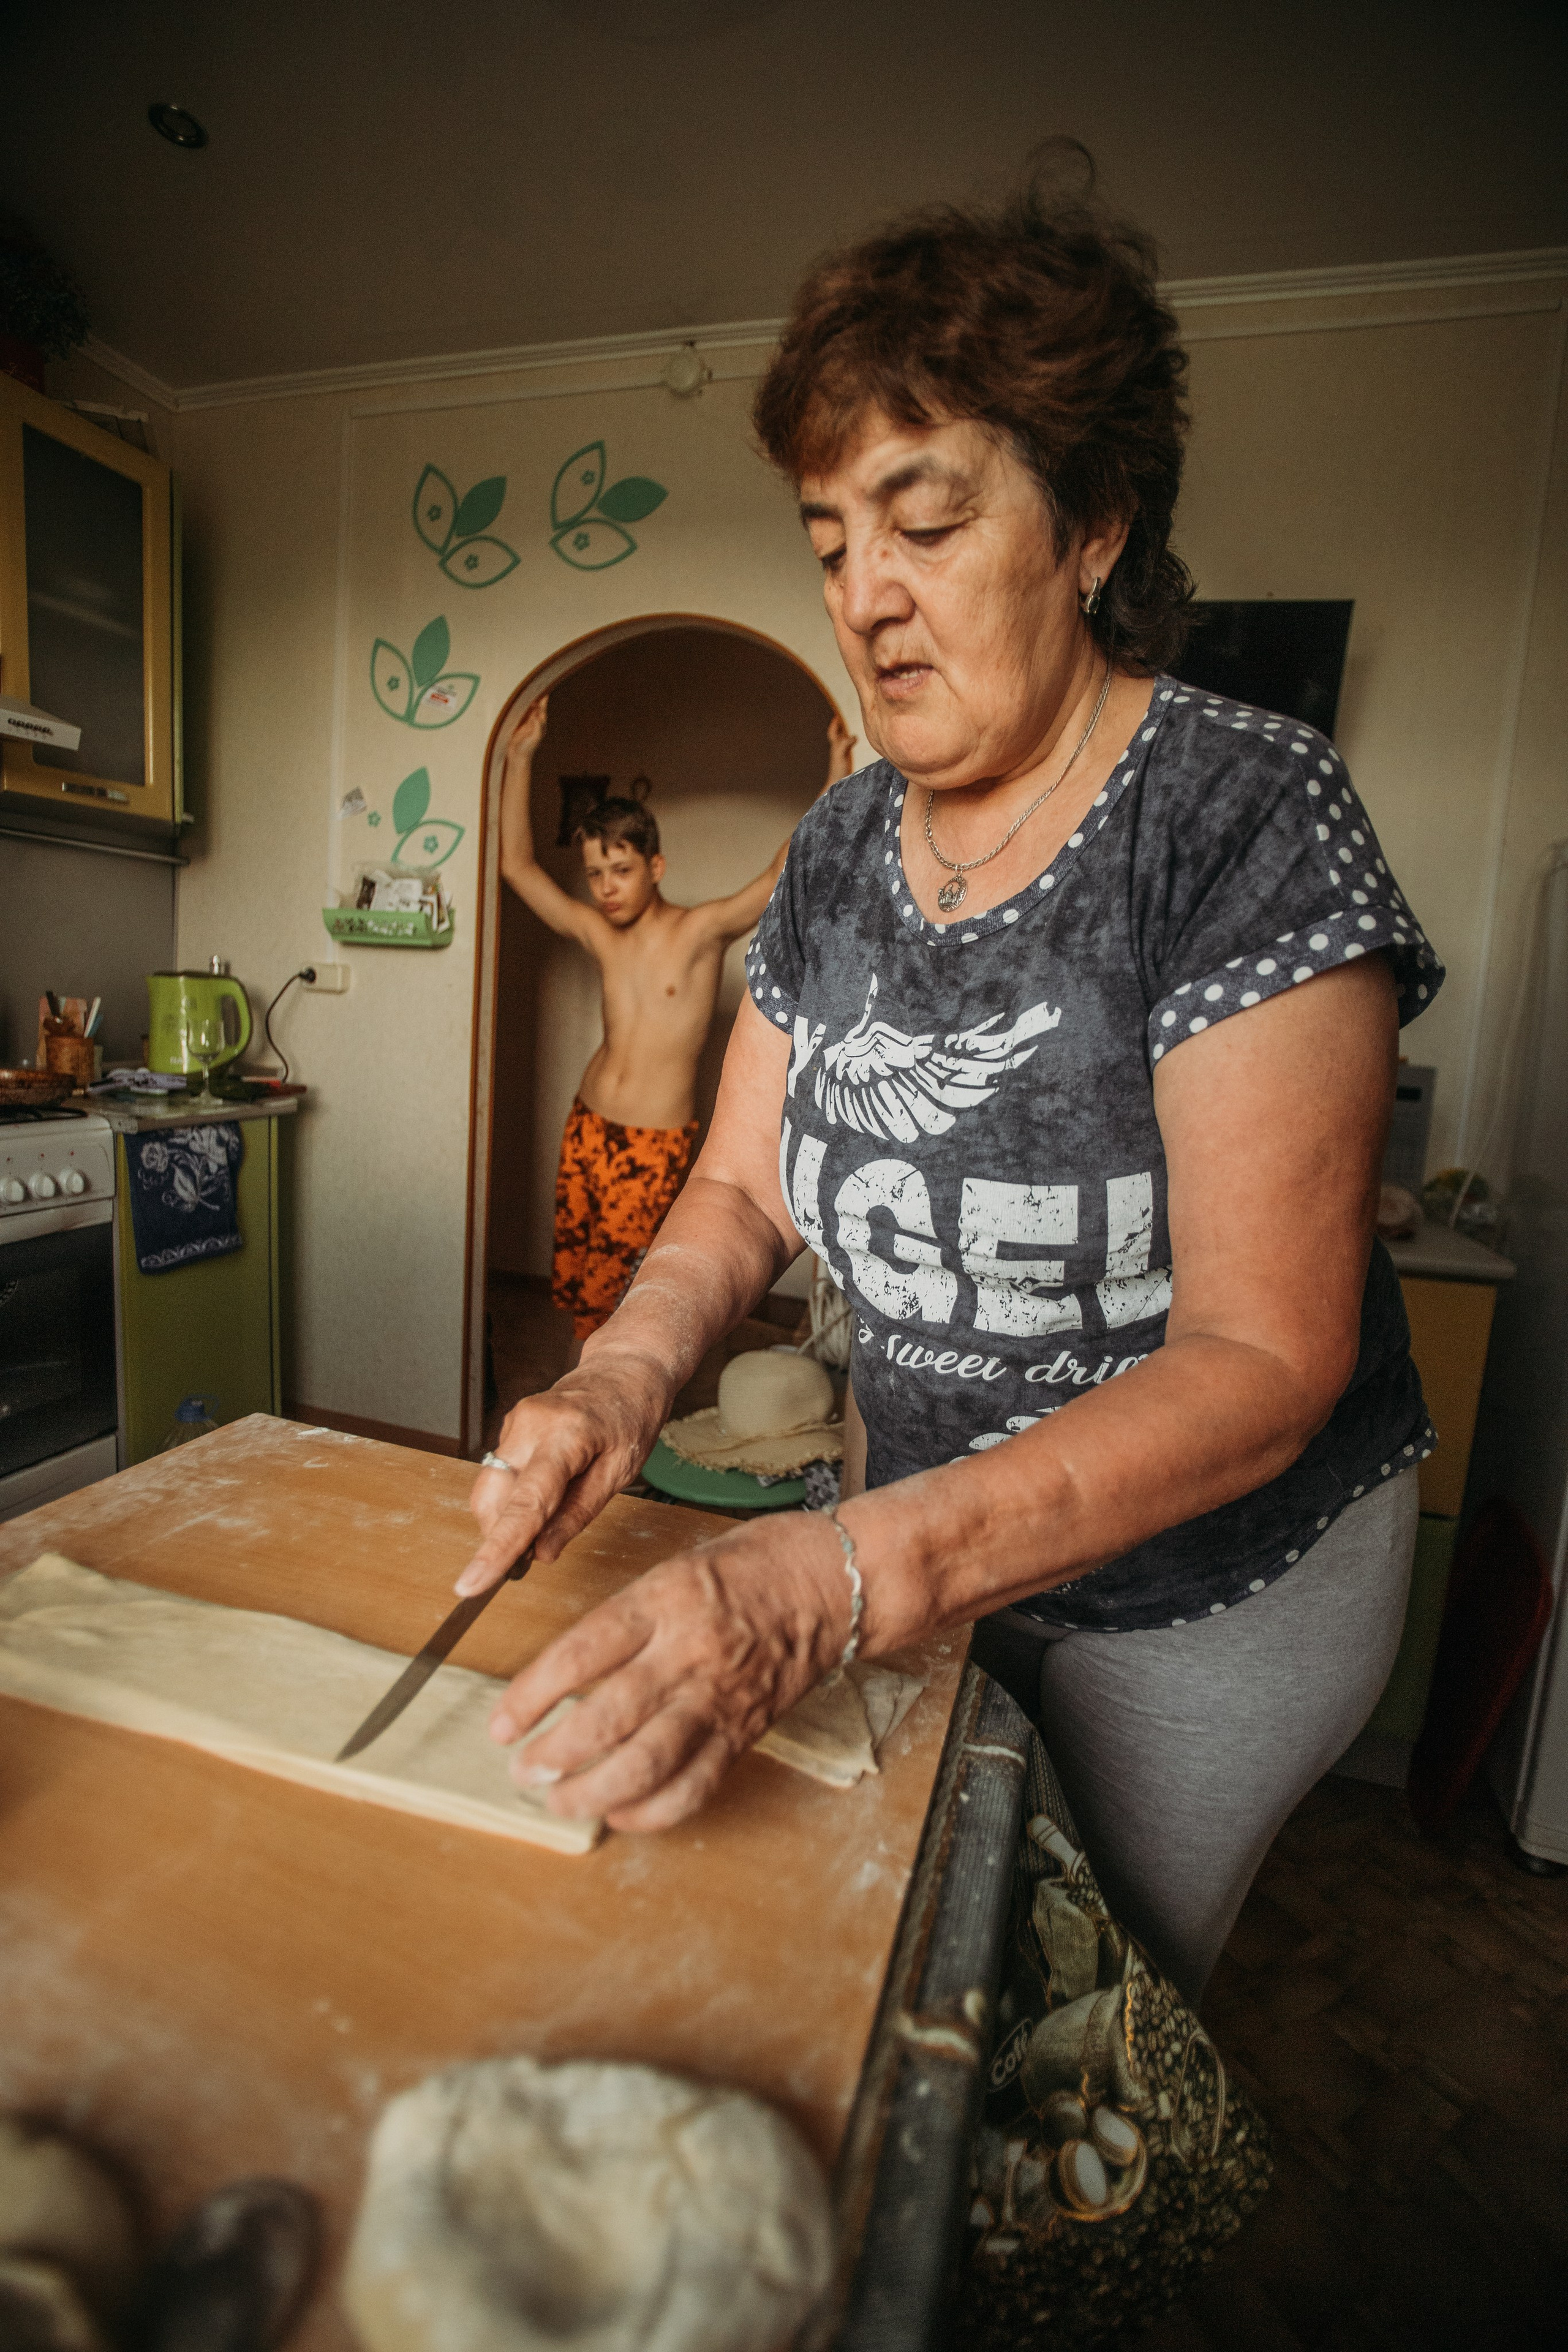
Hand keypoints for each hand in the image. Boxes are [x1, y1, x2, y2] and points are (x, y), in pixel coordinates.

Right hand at [459, 1347, 669, 1596]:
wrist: (624, 1369)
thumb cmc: (631, 1417)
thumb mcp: (620, 1472)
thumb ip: (577, 1514)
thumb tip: (541, 1554)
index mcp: (566, 1436)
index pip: (525, 1503)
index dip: (496, 1549)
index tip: (472, 1585)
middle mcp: (529, 1425)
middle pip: (492, 1499)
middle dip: (500, 1537)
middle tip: (531, 1557)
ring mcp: (514, 1423)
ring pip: (489, 1489)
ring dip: (505, 1519)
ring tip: (542, 1525)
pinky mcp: (509, 1428)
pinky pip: (498, 1475)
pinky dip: (511, 1498)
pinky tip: (541, 1497)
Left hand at [487, 1511, 852, 1830]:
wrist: (835, 1584)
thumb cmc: (754, 1565)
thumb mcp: (676, 1567)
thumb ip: (627, 1618)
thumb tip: (568, 1674)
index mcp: (666, 1600)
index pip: (581, 1654)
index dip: (530, 1696)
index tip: (502, 1723)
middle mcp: (690, 1652)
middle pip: (607, 1718)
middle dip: (553, 1755)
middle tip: (522, 1769)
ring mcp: (720, 1697)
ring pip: (647, 1762)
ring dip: (592, 1792)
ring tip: (557, 1799)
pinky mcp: (745, 1731)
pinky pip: (694, 1786)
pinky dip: (651, 1811)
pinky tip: (620, 1814)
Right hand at [506, 694, 548, 762]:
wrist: (517, 756)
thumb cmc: (528, 748)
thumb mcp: (535, 737)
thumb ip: (538, 726)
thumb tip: (538, 714)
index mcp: (540, 723)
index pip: (542, 708)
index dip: (543, 700)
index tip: (545, 690)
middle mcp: (533, 721)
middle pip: (536, 706)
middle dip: (537, 697)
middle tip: (537, 686)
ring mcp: (525, 722)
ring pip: (528, 708)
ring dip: (528, 700)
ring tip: (529, 691)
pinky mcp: (517, 724)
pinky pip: (520, 713)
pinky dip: (520, 707)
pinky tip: (519, 702)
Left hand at [825, 712, 856, 782]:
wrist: (837, 784)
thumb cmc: (837, 770)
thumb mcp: (840, 755)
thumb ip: (845, 744)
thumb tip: (853, 736)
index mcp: (835, 746)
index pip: (833, 732)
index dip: (834, 724)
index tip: (837, 716)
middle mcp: (837, 749)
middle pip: (837, 735)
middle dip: (840, 727)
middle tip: (844, 719)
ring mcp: (841, 754)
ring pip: (842, 741)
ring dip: (845, 734)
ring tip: (850, 727)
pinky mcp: (846, 760)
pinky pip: (848, 747)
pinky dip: (850, 742)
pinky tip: (854, 743)